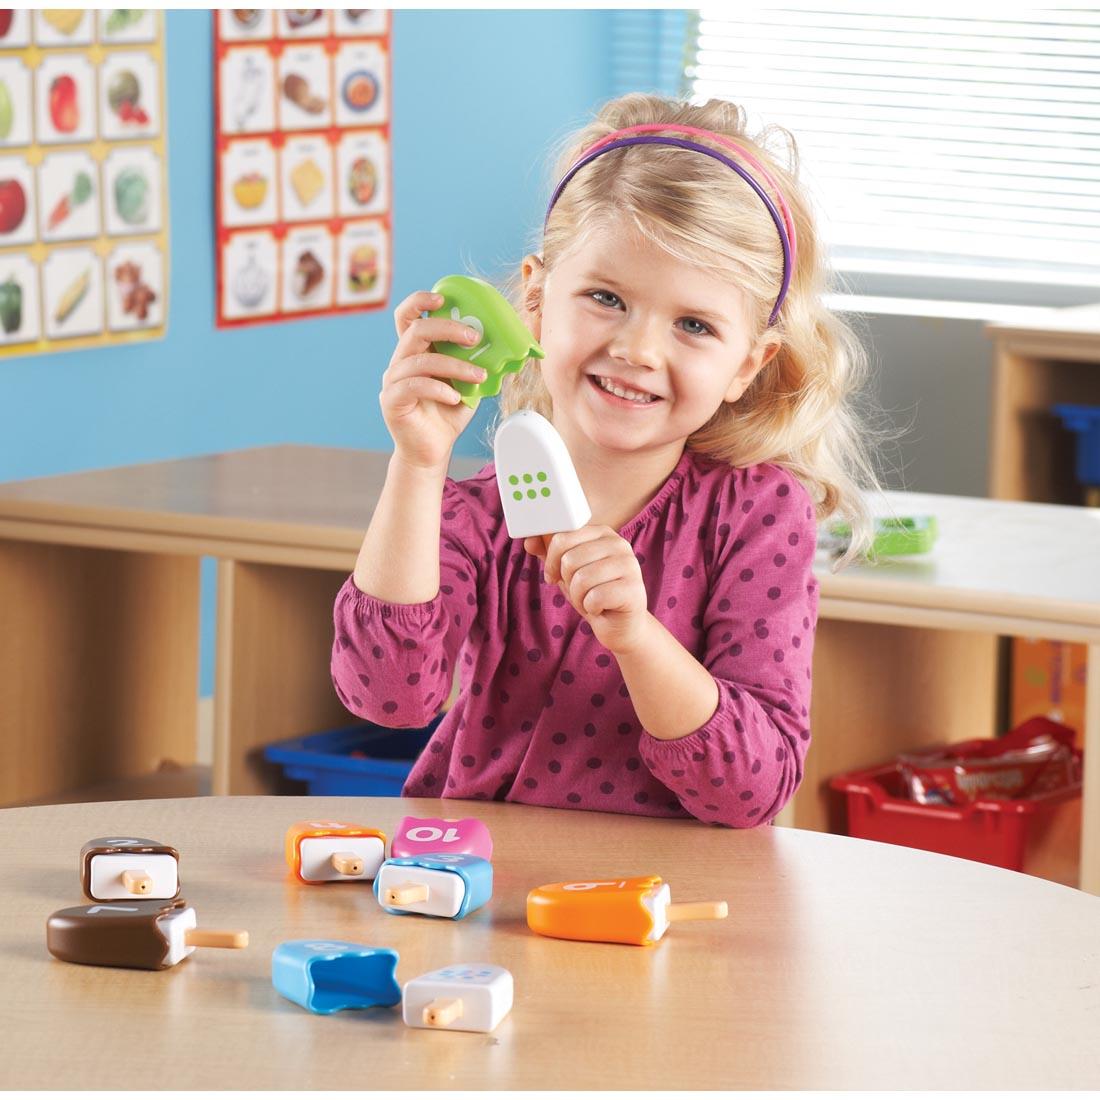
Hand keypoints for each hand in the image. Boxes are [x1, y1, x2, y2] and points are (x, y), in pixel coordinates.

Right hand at [379, 290, 485, 470]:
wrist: (432, 450)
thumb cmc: (449, 413)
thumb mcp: (468, 383)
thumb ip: (478, 362)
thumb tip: (510, 347)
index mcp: (415, 351)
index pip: (408, 316)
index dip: (421, 301)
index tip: (443, 297)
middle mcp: (400, 361)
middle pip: (416, 330)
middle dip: (448, 328)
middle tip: (475, 337)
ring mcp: (393, 380)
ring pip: (420, 360)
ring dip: (455, 365)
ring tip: (479, 377)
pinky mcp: (391, 401)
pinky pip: (414, 386)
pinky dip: (438, 388)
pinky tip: (456, 397)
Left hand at [524, 526, 650, 654]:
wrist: (620, 625)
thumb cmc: (593, 594)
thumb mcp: (566, 572)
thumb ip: (548, 554)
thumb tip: (529, 541)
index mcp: (601, 533)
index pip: (562, 538)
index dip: (551, 561)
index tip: (554, 575)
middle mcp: (618, 543)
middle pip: (570, 559)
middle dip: (567, 583)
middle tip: (580, 592)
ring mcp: (629, 565)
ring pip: (582, 579)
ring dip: (579, 597)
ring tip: (590, 600)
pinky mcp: (633, 589)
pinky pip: (595, 597)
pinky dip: (591, 608)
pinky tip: (602, 608)